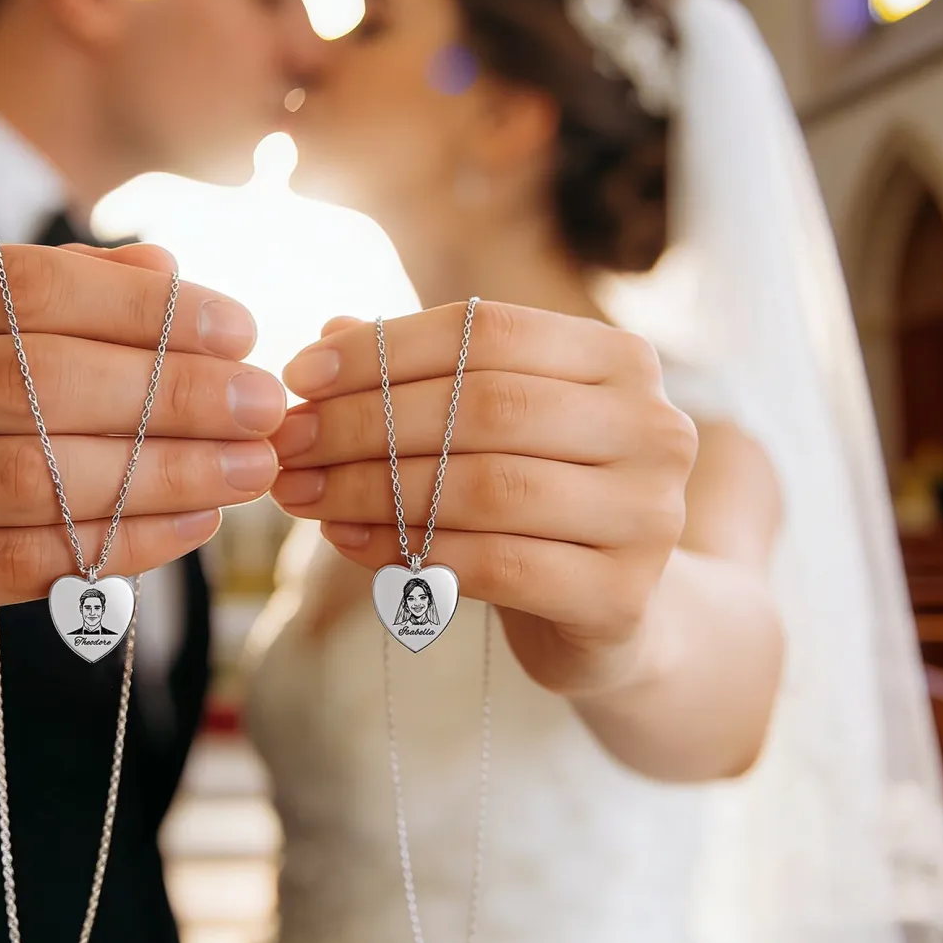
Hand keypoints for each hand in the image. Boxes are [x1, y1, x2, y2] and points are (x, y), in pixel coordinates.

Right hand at [0, 242, 284, 689]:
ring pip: (33, 476)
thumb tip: (170, 271)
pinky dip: (120, 542)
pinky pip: (19, 561)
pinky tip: (190, 521)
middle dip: (171, 391)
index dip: (144, 307)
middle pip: (32, 379)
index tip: (237, 326)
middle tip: (262, 402)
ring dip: (164, 471)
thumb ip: (42, 296)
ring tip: (248, 465)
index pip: (19, 284)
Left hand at [271, 303, 697, 694]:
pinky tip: (347, 542)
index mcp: (620, 359)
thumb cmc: (532, 492)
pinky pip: (496, 565)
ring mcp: (649, 515)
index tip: (299, 374)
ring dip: (373, 490)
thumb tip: (327, 331)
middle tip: (289, 443)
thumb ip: (418, 372)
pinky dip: (410, 552)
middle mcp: (653, 426)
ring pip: (487, 488)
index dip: (386, 347)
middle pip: (487, 406)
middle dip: (368, 423)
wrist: (610, 612)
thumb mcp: (481, 421)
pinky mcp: (622, 596)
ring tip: (303, 493)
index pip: (489, 330)